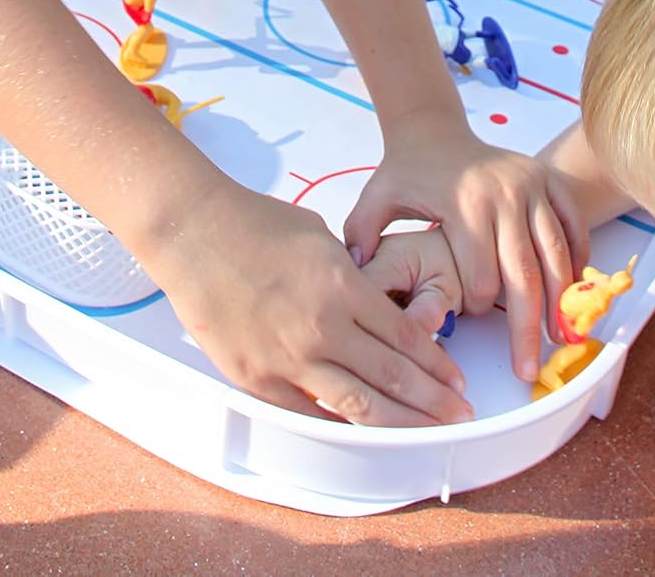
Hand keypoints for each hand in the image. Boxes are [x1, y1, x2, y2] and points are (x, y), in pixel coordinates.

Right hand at [148, 177, 472, 426]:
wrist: (195, 232)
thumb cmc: (257, 223)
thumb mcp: (322, 238)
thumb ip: (352, 275)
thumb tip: (374, 300)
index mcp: (345, 287)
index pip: (406, 336)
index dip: (437, 363)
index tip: (457, 380)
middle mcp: (323, 327)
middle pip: (392, 375)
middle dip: (432, 399)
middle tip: (459, 415)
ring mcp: (288, 357)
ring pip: (357, 403)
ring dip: (398, 420)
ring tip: (426, 431)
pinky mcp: (256, 377)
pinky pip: (307, 411)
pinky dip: (339, 423)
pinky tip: (363, 430)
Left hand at [344, 109, 588, 381]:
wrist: (435, 129)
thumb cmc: (407, 171)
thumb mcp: (377, 198)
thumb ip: (362, 233)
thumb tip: (358, 271)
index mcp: (466, 204)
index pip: (483, 276)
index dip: (479, 308)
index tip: (472, 317)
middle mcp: (506, 194)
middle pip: (525, 274)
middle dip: (528, 327)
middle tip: (529, 369)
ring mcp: (532, 185)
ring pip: (557, 253)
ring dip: (562, 300)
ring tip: (560, 338)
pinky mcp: (549, 179)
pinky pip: (573, 224)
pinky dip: (578, 258)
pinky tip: (573, 289)